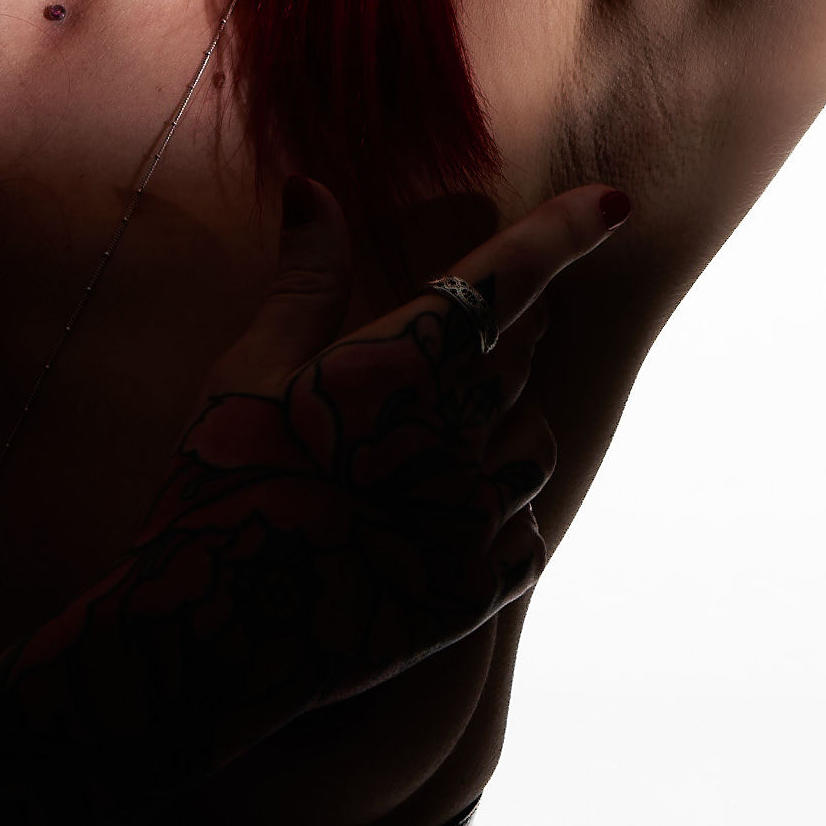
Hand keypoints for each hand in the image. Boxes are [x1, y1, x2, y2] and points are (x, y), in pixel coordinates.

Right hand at [118, 177, 625, 747]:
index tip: (614, 201)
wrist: (211, 636)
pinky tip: (454, 513)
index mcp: (400, 365)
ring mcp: (473, 517)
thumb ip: (302, 280)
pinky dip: (506, 508)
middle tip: (479, 325)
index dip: (565, 233)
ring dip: (512, 420)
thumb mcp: (246, 371)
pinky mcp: (478, 589)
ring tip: (454, 430)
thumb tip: (312, 189)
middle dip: (513, 327)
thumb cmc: (222, 485)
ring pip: (537, 442)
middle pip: (522, 353)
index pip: (508, 278)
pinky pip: (528, 527)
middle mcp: (454, 433)